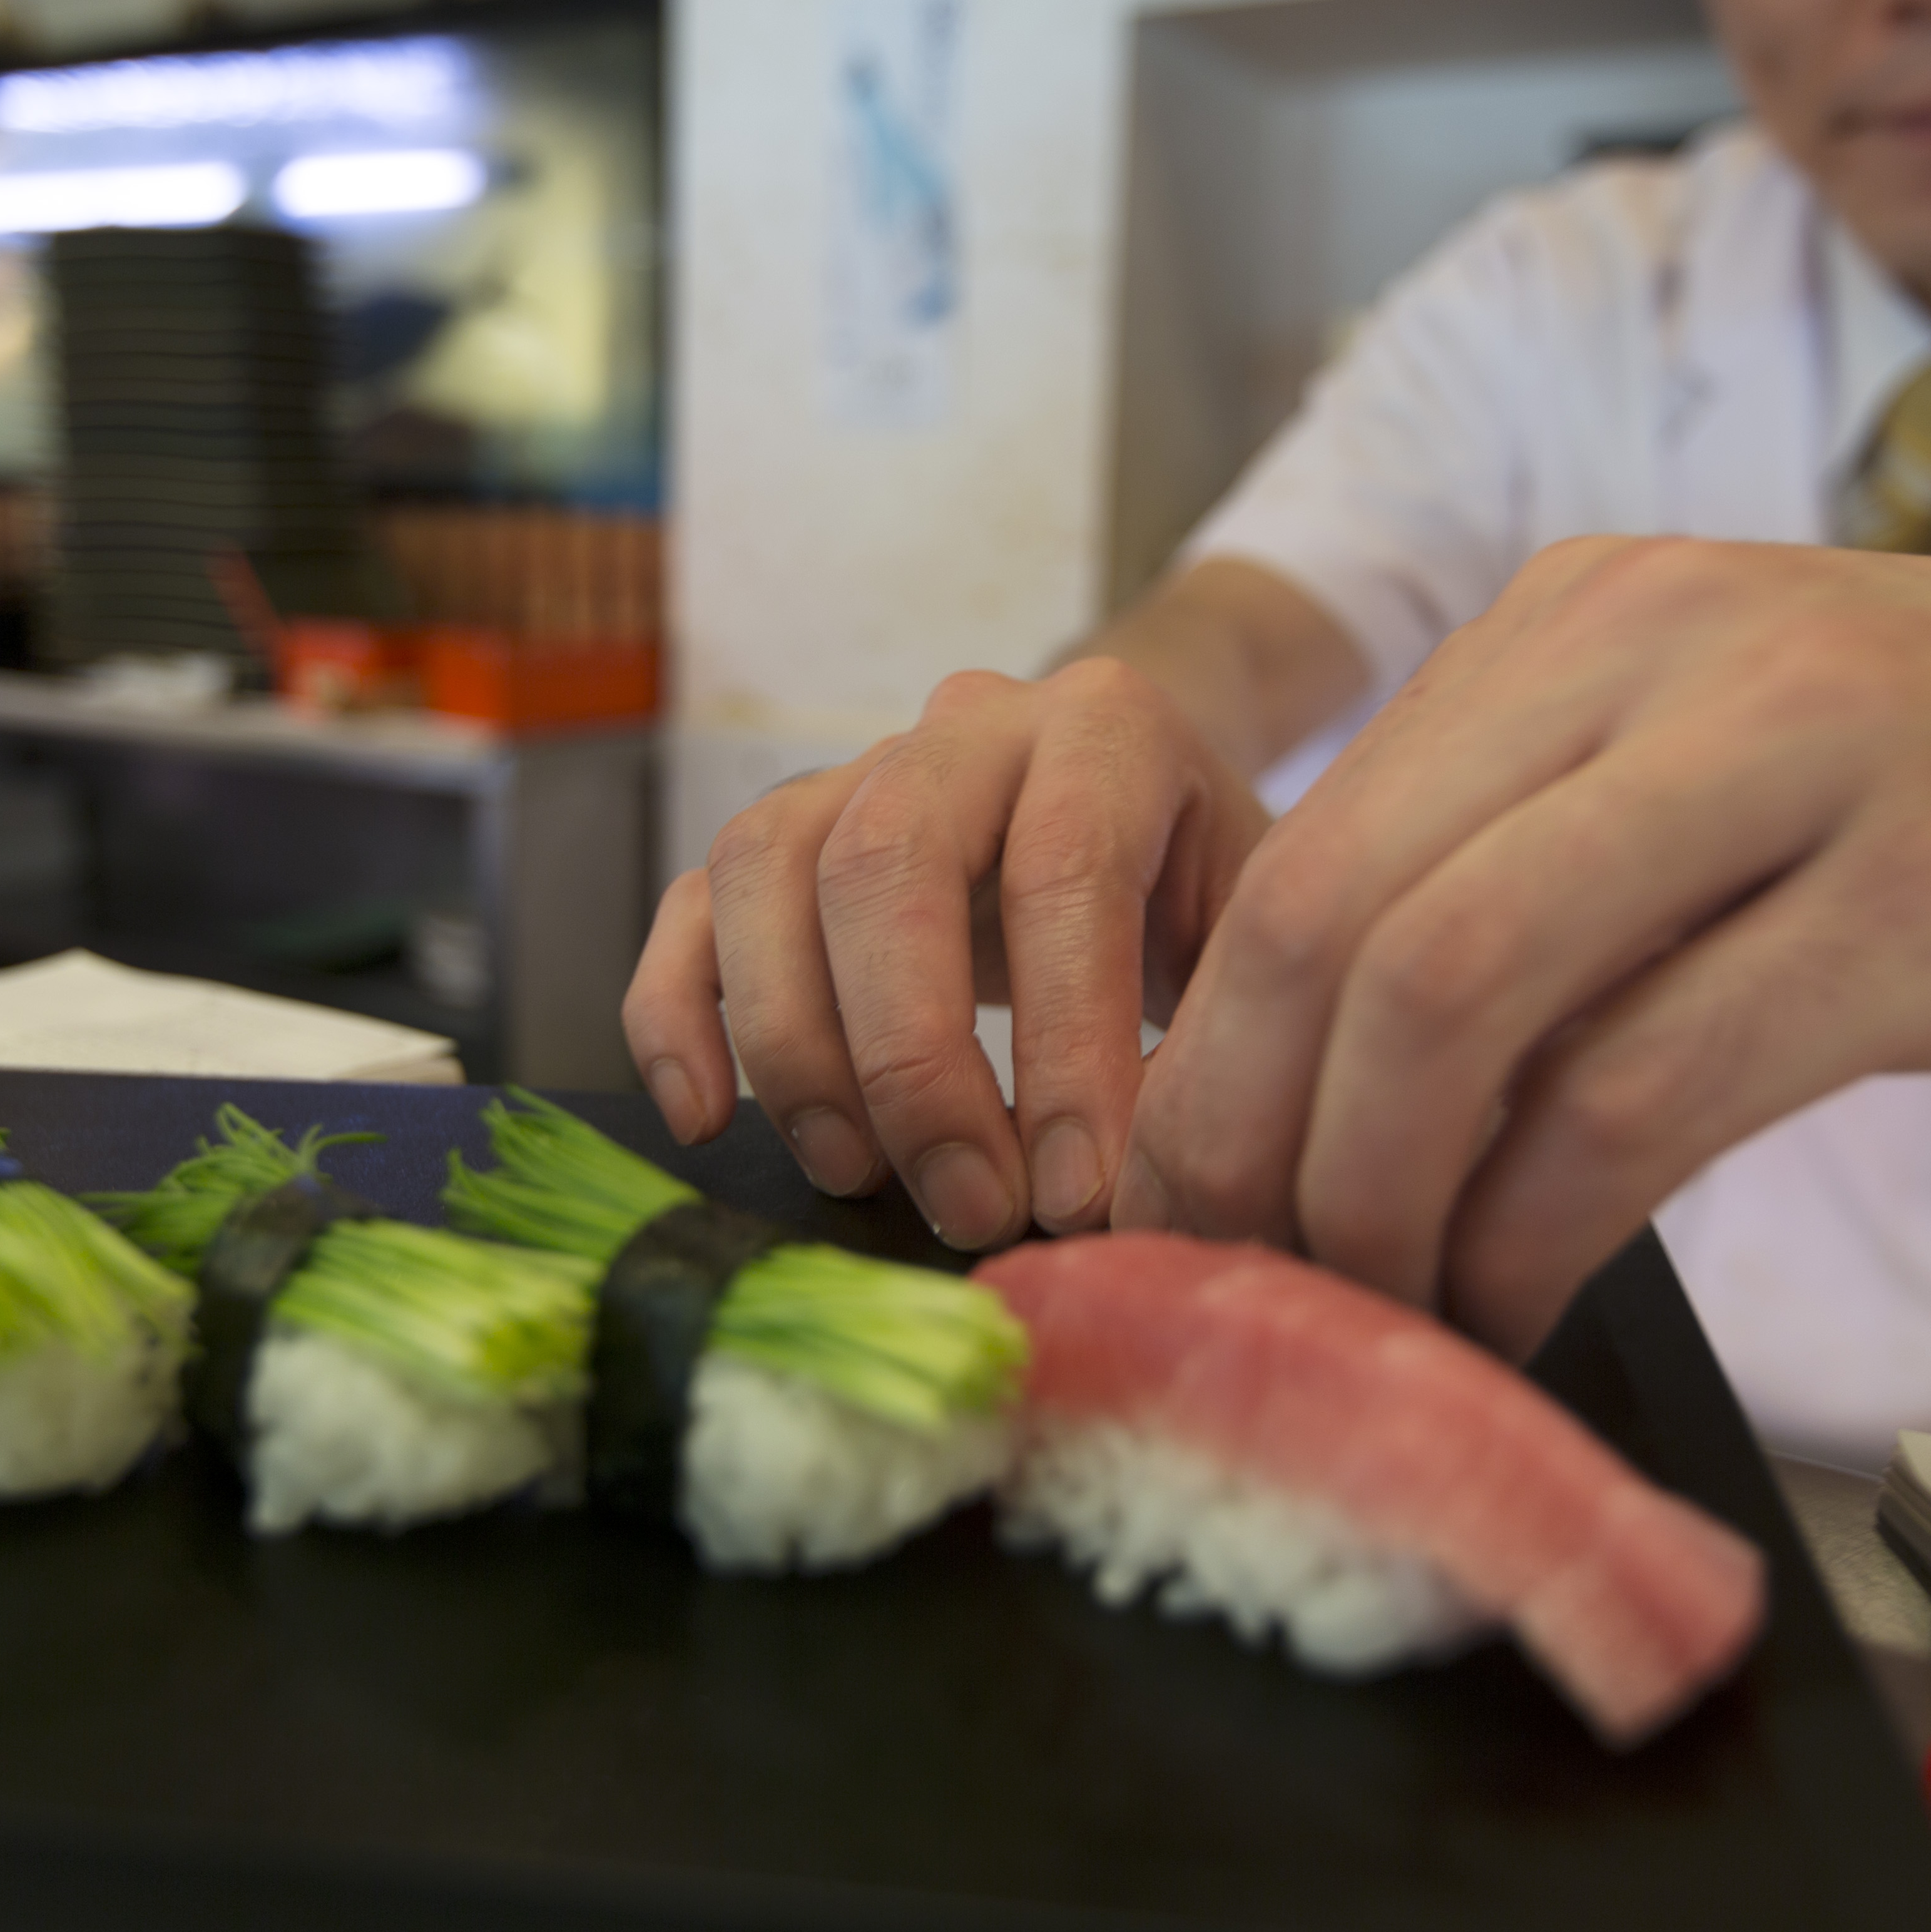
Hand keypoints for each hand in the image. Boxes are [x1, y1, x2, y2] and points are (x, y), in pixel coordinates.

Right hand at [623, 659, 1271, 1246]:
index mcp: (1106, 727)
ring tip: (857, 1176)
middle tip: (965, 1205)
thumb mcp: (1253, 938)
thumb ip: (1214, 1038)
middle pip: (887, 860)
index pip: (1065, 868)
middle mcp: (964, 726)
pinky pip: (689, 909)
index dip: (1065, 1045)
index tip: (1073, 1194)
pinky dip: (677, 1016)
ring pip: (766, 869)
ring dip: (797, 1044)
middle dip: (913, 1058)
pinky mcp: (774, 841)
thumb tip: (1141, 1201)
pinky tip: (706, 1121)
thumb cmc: (1199, 896)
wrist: (1141, 809)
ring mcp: (850, 772)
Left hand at [1113, 530, 1930, 1355]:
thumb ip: (1553, 872)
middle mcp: (1657, 647)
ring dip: (1381, 1202)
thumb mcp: (1736, 762)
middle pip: (1333, 922)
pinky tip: (1526, 1306)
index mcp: (1580, 616)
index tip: (1201, 1208)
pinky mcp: (1927, 894)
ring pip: (1455, 998)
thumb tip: (1341, 1090)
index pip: (1299, 851)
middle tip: (1248, 1291)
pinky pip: (1642, 1089)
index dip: (1210, 1058)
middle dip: (1251, 1142)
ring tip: (1383, 1321)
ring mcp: (1795, 757)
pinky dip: (1540, 1232)